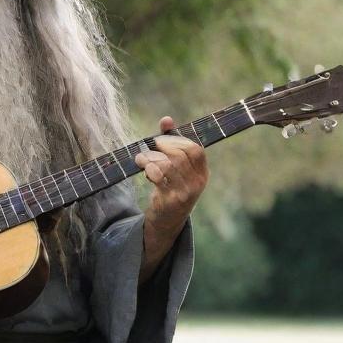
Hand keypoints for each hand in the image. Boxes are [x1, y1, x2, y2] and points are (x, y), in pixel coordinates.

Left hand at [134, 115, 208, 280]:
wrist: (166, 223)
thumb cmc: (170, 189)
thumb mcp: (176, 169)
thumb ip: (172, 144)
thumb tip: (166, 119)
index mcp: (202, 173)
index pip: (195, 149)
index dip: (177, 140)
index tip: (161, 140)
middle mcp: (197, 184)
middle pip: (180, 155)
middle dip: (161, 148)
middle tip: (148, 149)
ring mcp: (185, 193)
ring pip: (168, 164)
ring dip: (150, 158)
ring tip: (141, 159)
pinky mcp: (170, 201)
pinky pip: (159, 177)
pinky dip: (148, 169)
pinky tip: (143, 170)